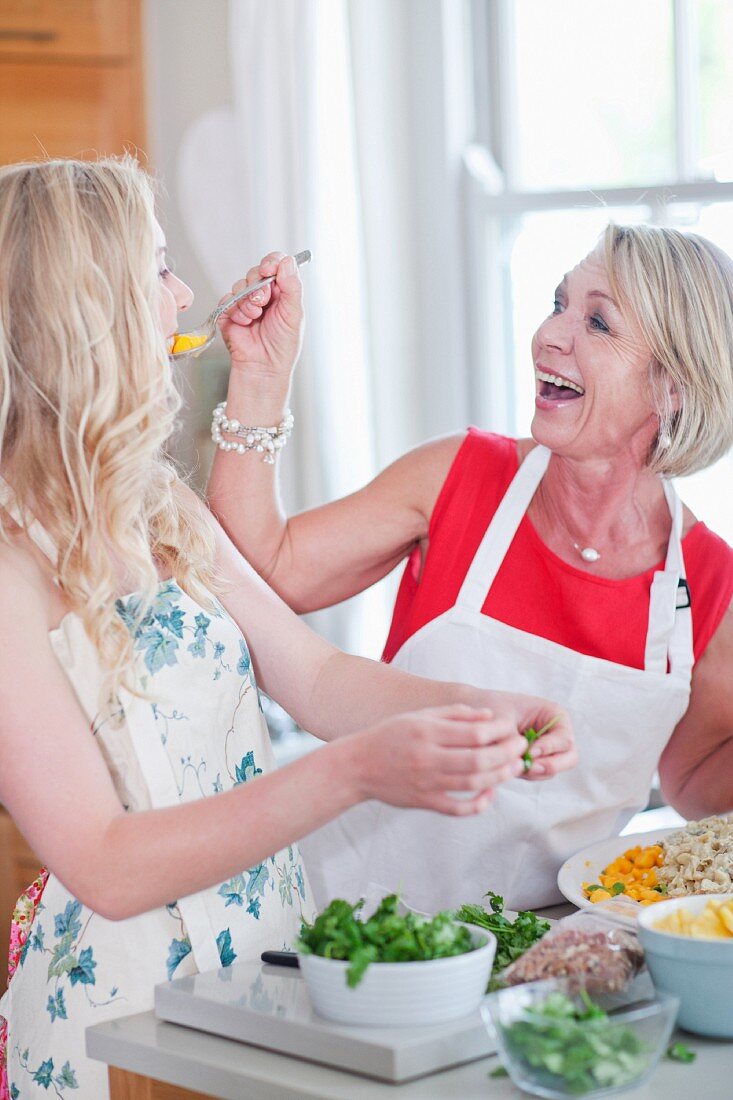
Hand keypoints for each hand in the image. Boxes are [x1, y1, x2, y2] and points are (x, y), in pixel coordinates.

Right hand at [218, 251, 303, 382]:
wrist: (264, 366)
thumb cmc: (283, 344)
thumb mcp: (294, 313)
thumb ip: (292, 286)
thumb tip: (287, 261)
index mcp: (282, 292)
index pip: (276, 264)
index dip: (271, 262)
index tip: (268, 270)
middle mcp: (263, 294)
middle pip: (255, 271)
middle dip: (259, 285)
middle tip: (264, 302)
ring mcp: (245, 302)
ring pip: (240, 284)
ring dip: (248, 300)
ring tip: (255, 317)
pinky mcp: (229, 312)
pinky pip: (227, 299)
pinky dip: (236, 310)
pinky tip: (245, 323)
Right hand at [347, 703, 528, 816]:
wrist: (357, 766)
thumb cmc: (390, 735)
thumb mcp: (420, 716)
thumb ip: (455, 714)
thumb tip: (489, 716)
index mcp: (428, 732)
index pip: (475, 733)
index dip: (501, 731)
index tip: (513, 728)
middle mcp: (428, 758)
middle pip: (480, 760)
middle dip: (508, 753)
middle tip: (521, 748)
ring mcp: (427, 783)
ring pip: (473, 784)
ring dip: (500, 776)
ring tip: (515, 767)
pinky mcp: (424, 802)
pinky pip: (458, 808)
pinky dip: (478, 804)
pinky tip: (490, 793)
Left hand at [495, 696, 576, 781]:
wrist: (479, 710)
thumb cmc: (495, 709)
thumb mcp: (504, 722)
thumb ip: (514, 742)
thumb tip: (523, 762)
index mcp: (556, 716)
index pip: (564, 740)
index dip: (549, 749)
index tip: (530, 752)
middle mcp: (557, 735)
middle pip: (569, 758)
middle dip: (549, 765)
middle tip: (528, 767)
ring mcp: (548, 751)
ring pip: (552, 770)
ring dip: (534, 771)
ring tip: (513, 764)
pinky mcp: (536, 762)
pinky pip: (537, 774)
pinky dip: (525, 773)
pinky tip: (509, 764)